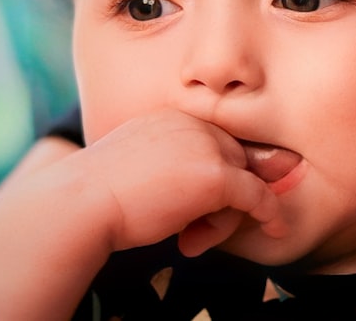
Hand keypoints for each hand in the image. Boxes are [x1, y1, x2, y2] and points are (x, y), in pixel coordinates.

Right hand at [64, 108, 285, 252]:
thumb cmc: (98, 195)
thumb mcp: (139, 167)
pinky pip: (256, 195)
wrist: (80, 202)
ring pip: (242, 181)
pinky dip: (268, 212)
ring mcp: (207, 147)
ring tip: (189, 238)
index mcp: (172, 116)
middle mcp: (194, 123)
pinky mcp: (216, 175)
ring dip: (225, 216)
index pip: (214, 144)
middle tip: (194, 230)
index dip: (218, 176)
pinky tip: (275, 227)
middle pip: (233, 160)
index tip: (211, 205)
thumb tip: (204, 190)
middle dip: (223, 198)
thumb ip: (171, 165)